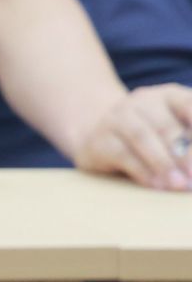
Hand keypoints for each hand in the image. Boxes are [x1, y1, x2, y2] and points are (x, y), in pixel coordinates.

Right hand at [73, 84, 191, 191]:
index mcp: (170, 96)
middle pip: (164, 126)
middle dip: (184, 154)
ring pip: (141, 137)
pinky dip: (142, 172)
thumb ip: (188, 143)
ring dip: (163, 163)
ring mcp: (117, 117)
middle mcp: (142, 101)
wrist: (99, 133)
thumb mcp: (176, 132)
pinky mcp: (99, 139)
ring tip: (179, 185)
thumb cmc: (153, 136)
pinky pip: (122, 154)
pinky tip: (157, 186)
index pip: (188, 104)